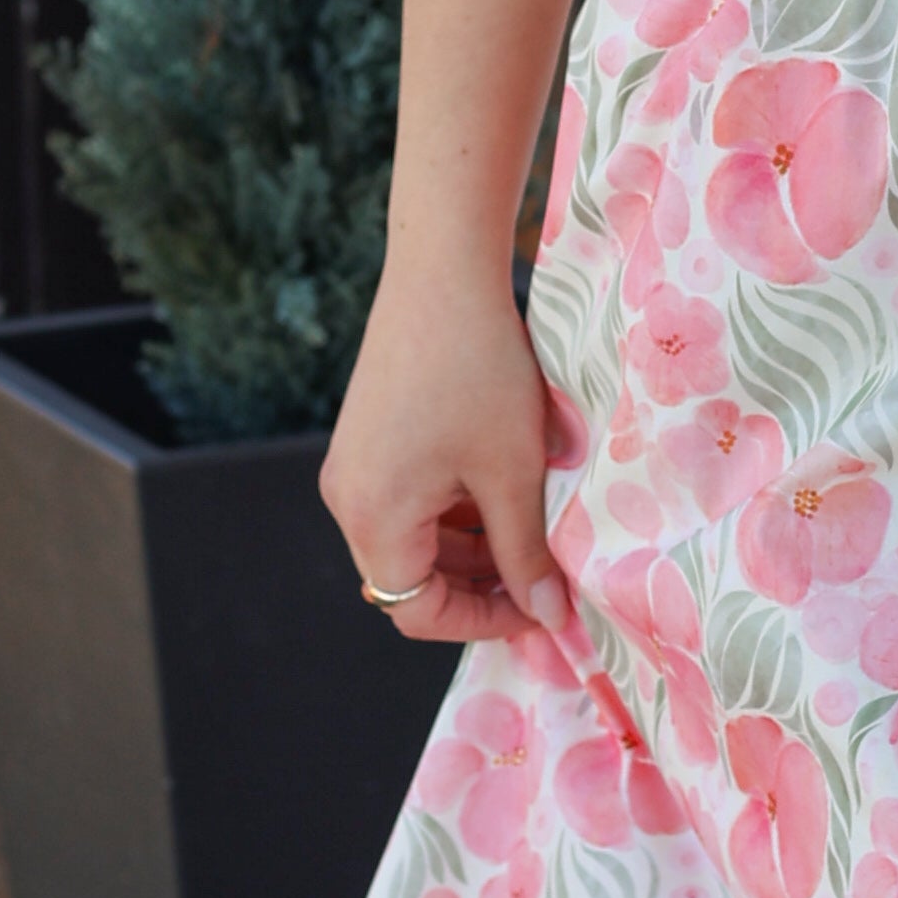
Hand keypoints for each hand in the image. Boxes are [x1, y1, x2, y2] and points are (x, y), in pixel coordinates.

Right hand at [321, 254, 575, 653]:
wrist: (443, 274)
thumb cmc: (480, 371)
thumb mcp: (513, 472)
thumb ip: (527, 553)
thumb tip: (549, 616)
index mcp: (372, 518)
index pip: (418, 611)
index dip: (484, 623)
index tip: (542, 608)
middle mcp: (347, 500)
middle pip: (411, 579)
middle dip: (483, 586)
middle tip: (548, 578)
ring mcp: (353, 468)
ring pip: (415, 541)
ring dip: (473, 547)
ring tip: (537, 530)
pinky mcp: (368, 441)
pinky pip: (409, 502)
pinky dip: (456, 511)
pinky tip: (506, 488)